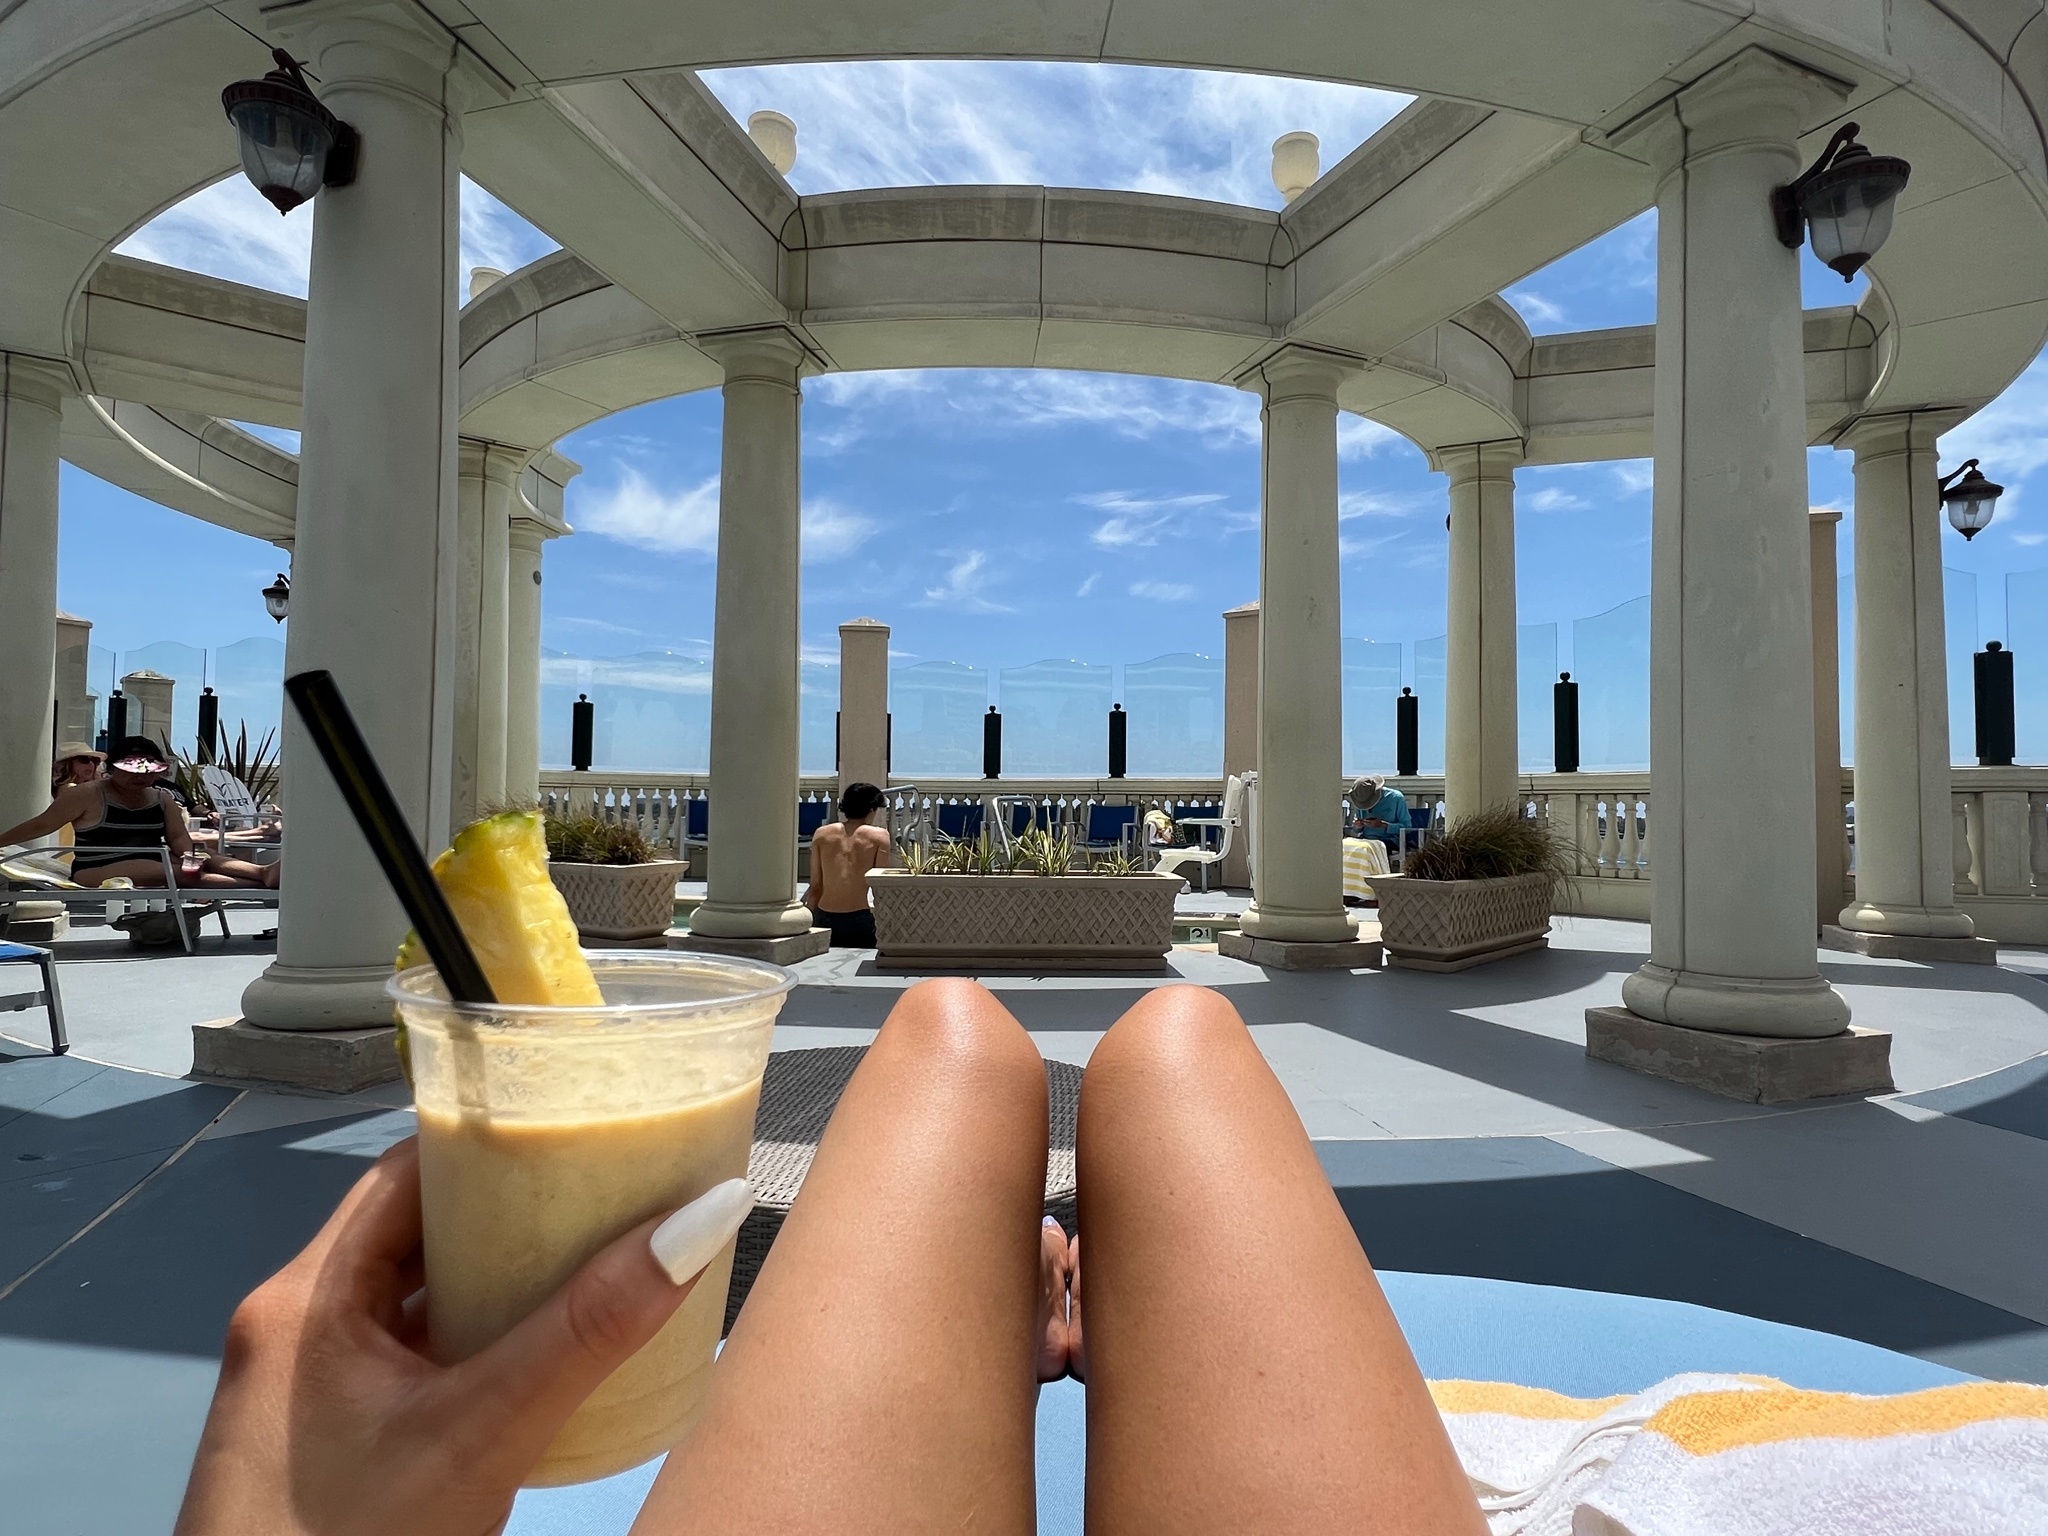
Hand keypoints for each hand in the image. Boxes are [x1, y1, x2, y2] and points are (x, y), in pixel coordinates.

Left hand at [173, 1138, 725, 1535]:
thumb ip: (587, 1332)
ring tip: (597, 1256)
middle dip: (516, 1208)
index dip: (497, 1138)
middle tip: (613, 1189)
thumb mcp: (482, 1434)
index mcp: (307, 1294)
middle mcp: (297, 1322)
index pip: (409, 1169)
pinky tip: (543, 1353)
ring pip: (417, 1297)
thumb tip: (704, 1220)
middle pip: (418, 1228)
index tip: (583, 1125)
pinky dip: (477, 1341)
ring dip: (500, 1277)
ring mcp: (309, 1386)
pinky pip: (412, 1357)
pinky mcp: (328, 1437)